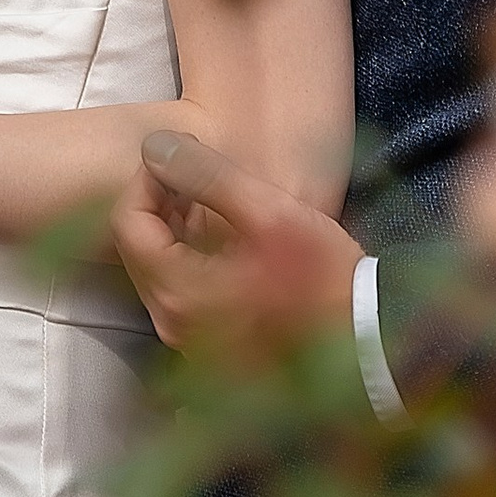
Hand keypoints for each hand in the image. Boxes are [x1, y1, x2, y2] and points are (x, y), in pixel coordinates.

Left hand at [111, 126, 360, 346]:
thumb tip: (152, 147)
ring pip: (157, 268)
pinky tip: (222, 236)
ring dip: (173, 227)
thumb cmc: (323, 276)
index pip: (128, 222)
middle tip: (197, 169)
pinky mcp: (211, 349)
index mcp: (180, 294)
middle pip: (137, 248)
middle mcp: (174, 326)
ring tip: (213, 198)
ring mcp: (190, 344)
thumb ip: (205, 175)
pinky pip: (179, 291)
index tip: (183, 153)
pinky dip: (187, 256)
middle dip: (158, 201)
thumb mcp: (268, 212)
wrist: (367, 339)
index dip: (147, 178)